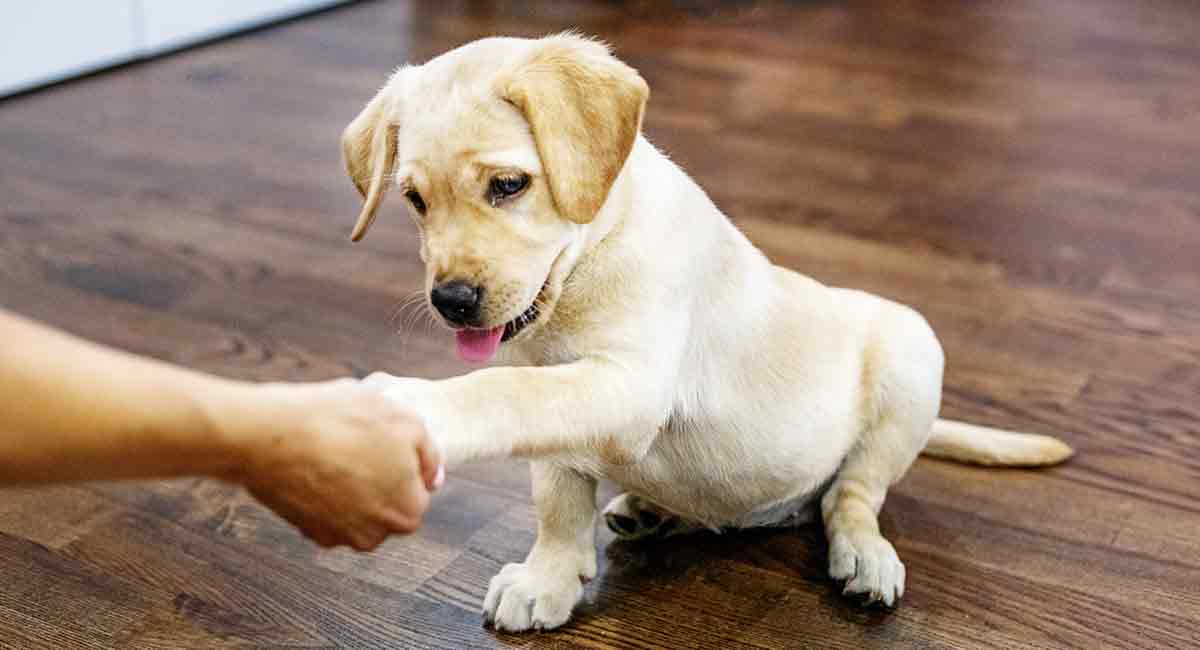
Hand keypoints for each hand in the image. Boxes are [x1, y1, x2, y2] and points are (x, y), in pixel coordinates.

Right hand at [223, 378, 442, 550]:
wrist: (269, 435)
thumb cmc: (342, 422)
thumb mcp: (406, 420)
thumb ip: (429, 453)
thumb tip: (434, 478)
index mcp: (407, 513)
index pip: (417, 489)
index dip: (403, 458)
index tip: (382, 438)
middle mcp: (373, 536)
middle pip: (385, 499)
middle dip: (377, 473)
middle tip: (357, 440)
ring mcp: (335, 536)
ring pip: (355, 503)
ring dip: (349, 479)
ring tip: (334, 446)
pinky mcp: (303, 528)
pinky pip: (324, 505)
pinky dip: (322, 486)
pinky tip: (313, 458)